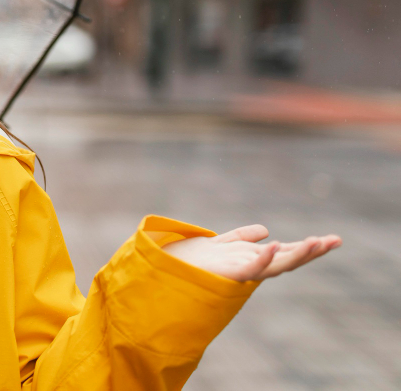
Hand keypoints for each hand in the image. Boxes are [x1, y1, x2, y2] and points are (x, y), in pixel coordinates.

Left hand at [161, 225, 340, 281]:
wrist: (171, 270)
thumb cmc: (196, 260)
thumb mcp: (223, 243)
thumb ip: (242, 237)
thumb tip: (265, 231)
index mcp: (253, 259)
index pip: (286, 252)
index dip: (308, 247)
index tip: (332, 239)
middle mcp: (251, 267)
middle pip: (288, 260)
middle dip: (311, 252)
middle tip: (335, 241)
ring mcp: (241, 272)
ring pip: (276, 266)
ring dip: (296, 254)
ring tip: (316, 242)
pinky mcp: (228, 275)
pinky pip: (249, 268)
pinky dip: (263, 258)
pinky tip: (275, 243)